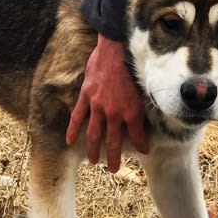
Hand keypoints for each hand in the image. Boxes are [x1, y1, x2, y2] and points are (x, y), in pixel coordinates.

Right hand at [66, 34, 148, 171]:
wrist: (116, 48)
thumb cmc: (134, 65)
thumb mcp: (145, 88)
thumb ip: (143, 105)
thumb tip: (148, 116)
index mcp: (132, 112)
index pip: (138, 136)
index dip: (141, 145)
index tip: (143, 151)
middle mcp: (114, 113)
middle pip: (113, 142)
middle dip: (113, 158)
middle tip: (113, 170)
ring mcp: (98, 106)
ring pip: (94, 134)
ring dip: (93, 149)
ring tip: (93, 161)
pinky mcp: (86, 96)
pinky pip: (78, 117)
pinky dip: (72, 130)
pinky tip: (69, 141)